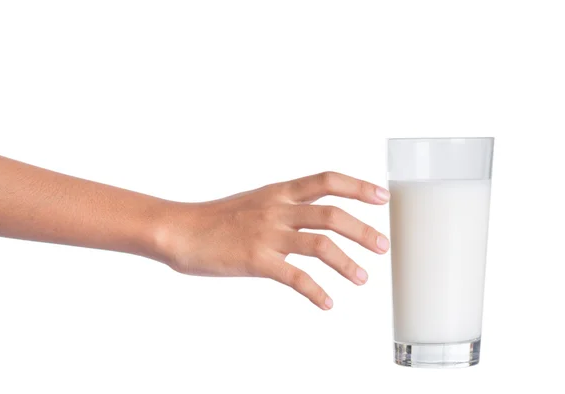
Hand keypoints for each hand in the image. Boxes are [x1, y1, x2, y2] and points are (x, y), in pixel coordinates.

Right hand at [151, 172, 389, 309]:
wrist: (181, 230)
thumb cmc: (217, 218)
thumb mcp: (255, 201)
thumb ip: (284, 206)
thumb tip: (312, 215)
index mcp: (279, 192)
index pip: (326, 181)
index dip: (358, 186)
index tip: (382, 196)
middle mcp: (278, 209)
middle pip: (332, 215)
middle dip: (363, 230)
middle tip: (383, 246)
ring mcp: (268, 234)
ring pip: (320, 245)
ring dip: (347, 263)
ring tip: (362, 278)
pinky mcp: (257, 260)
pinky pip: (296, 277)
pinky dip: (316, 292)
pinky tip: (327, 303)